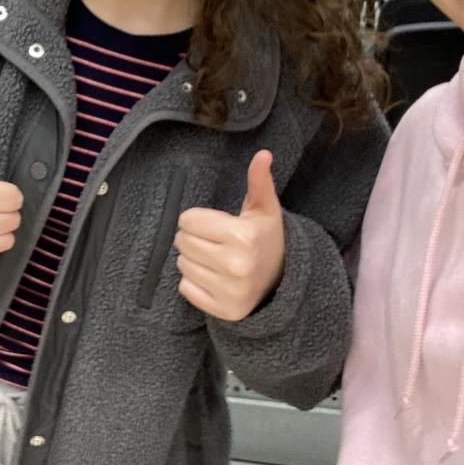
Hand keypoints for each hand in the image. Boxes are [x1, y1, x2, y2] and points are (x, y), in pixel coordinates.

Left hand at [174, 150, 284, 321]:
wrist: (282, 279)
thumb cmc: (265, 237)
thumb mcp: (264, 208)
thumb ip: (259, 181)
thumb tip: (263, 154)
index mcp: (242, 236)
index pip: (188, 220)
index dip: (197, 219)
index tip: (214, 224)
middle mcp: (236, 265)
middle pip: (182, 242)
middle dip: (194, 238)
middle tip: (215, 241)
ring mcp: (230, 291)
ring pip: (182, 266)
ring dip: (193, 260)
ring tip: (215, 259)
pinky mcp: (224, 310)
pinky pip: (185, 289)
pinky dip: (194, 283)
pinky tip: (214, 278)